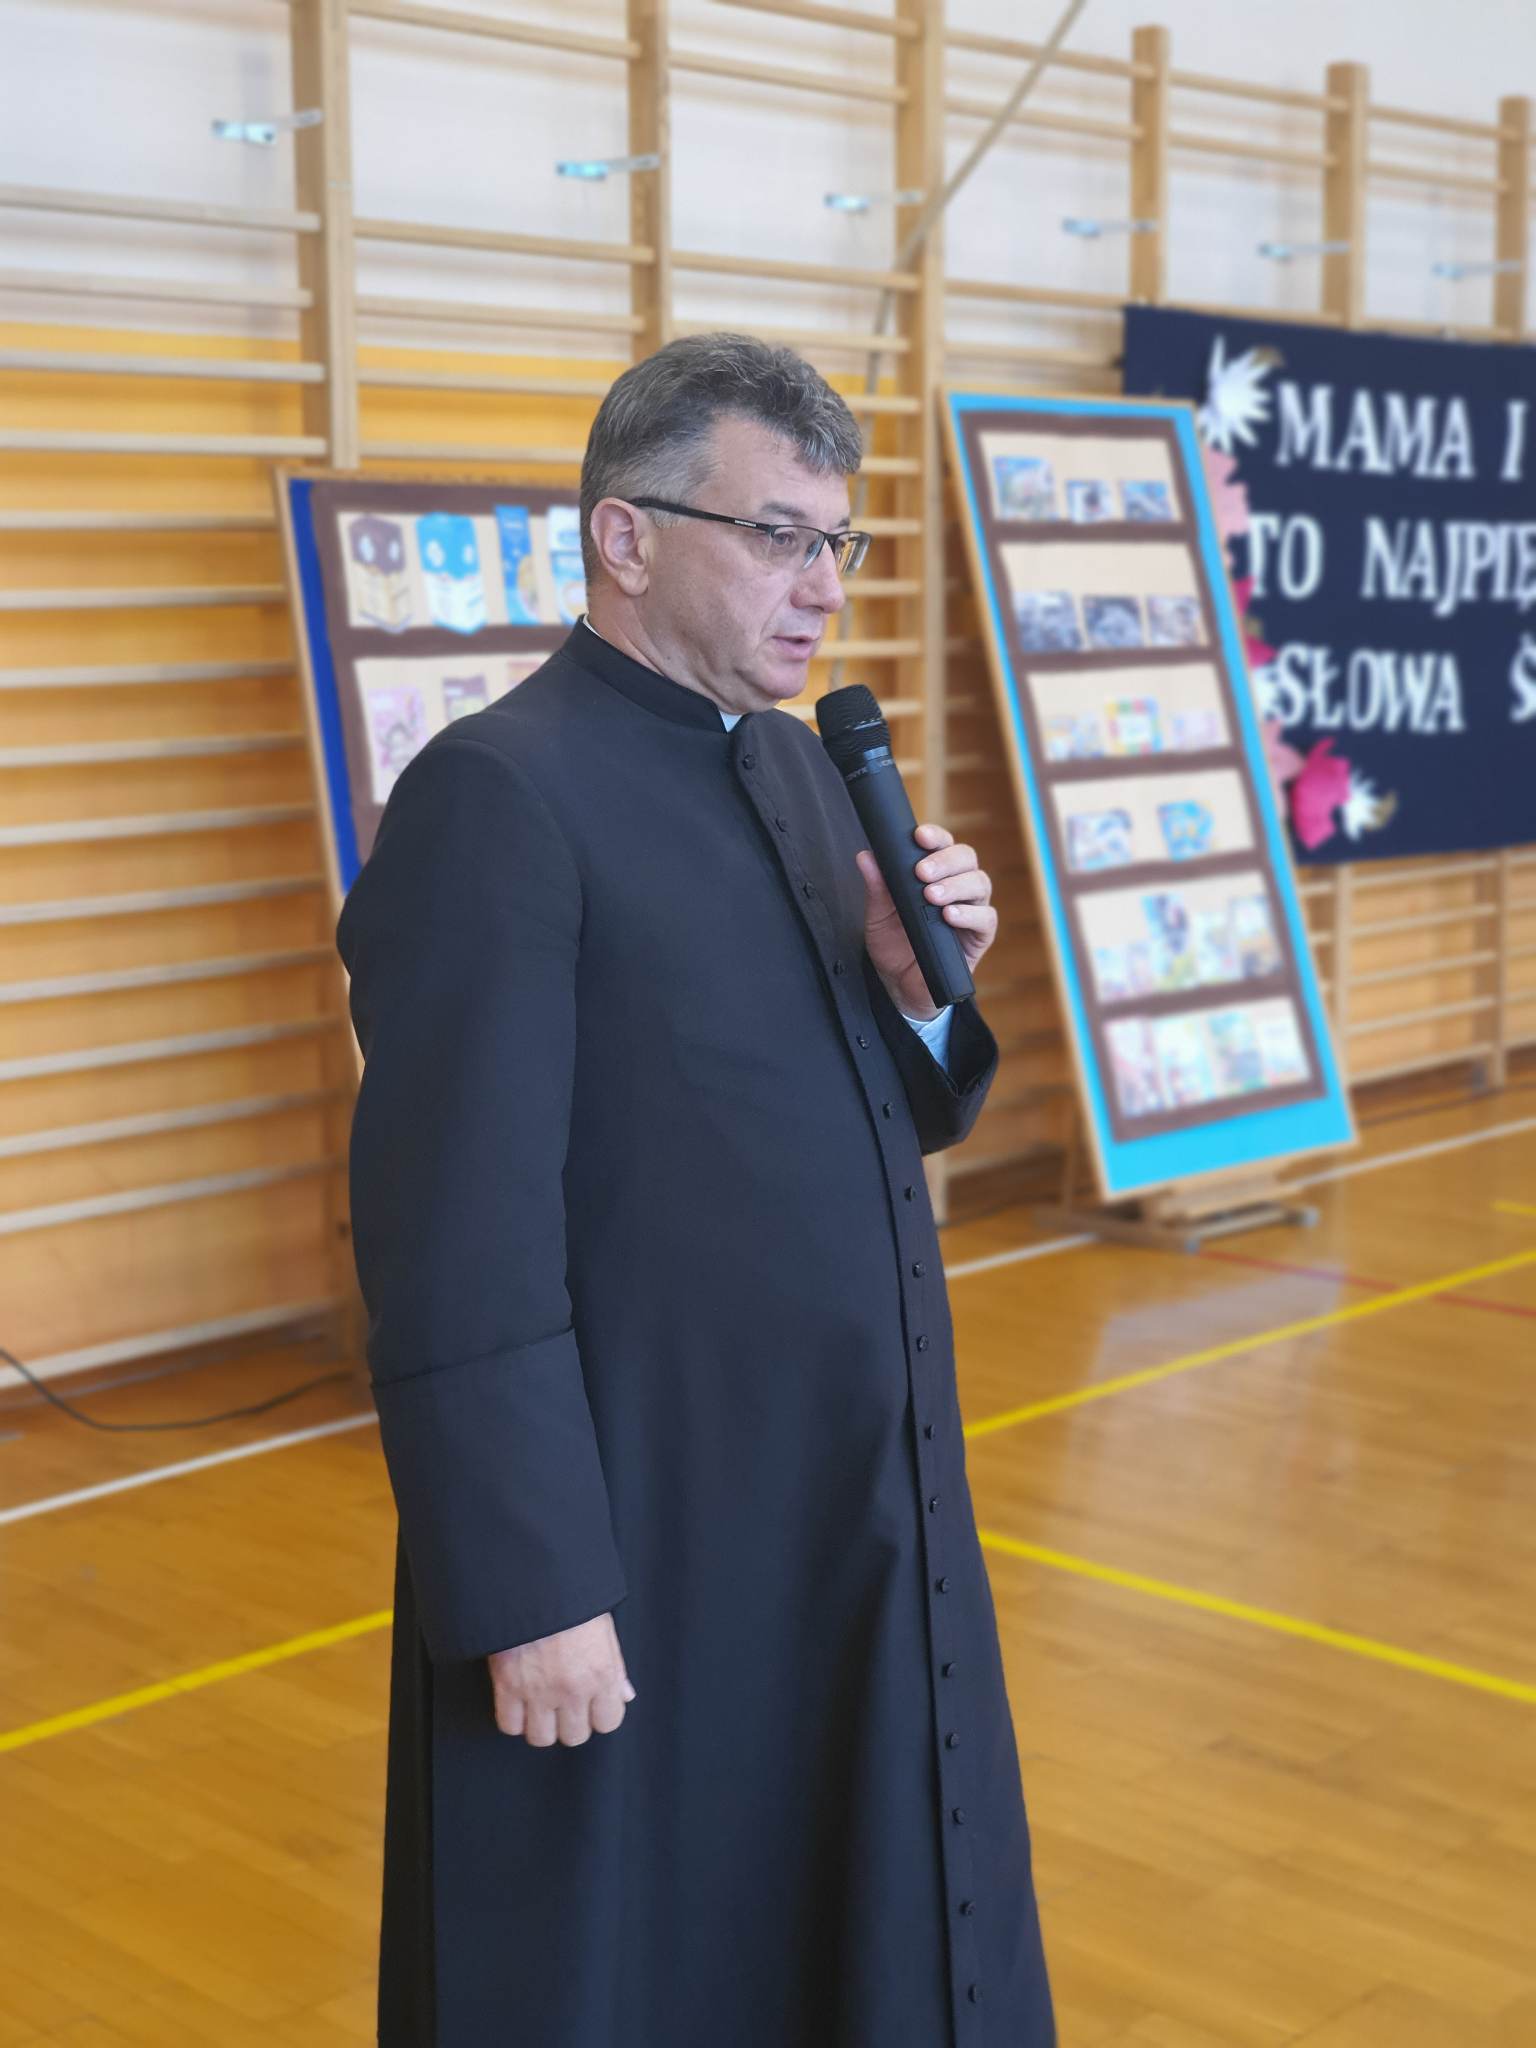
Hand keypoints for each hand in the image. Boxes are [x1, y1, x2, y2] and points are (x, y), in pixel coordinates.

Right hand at [487, 1611, 635, 1747]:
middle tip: (564, 1704)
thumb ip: (615, 1667)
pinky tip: (518, 1702)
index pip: (608, 1722)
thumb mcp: (604, 1628)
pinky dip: (513, 1718)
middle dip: (570, 1722)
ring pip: (541, 1737)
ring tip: (540, 1705)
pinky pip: (509, 1725)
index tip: (591, 1704)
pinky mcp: (507, 1686)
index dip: (599, 1714)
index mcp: (601, 1673)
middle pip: (574, 1736)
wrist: (534, 1580)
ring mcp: (538, 1691)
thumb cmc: (573, 1598)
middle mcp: (572, 1689)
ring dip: (541, 1724)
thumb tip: (625, 1695)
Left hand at [856, 823, 997, 1021]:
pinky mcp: (981, 936)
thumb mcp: (878, 916)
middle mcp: (958, 885)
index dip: (935, 836)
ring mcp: (972, 909)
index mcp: (936, 873)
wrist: (901, 985)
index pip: (942, 845)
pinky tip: (949, 916)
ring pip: (980, 883)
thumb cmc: (893, 945)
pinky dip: (969, 914)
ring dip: (956, 885)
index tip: (919, 836)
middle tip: (922, 872)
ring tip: (932, 896)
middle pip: (966, 858)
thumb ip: (876, 887)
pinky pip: (986, 918)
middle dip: (945, 860)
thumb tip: (865, 856)